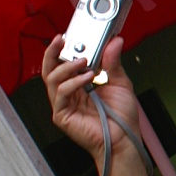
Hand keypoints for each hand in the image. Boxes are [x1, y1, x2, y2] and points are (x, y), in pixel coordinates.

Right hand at [42, 35, 139, 166]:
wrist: (124, 140)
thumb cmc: (121, 118)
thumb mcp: (120, 83)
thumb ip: (113, 62)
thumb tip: (115, 41)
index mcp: (79, 85)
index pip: (63, 63)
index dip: (63, 48)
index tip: (68, 35)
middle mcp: (69, 93)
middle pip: (50, 68)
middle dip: (53, 51)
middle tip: (63, 40)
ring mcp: (64, 104)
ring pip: (52, 78)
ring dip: (66, 66)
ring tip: (83, 61)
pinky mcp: (62, 115)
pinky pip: (60, 93)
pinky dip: (72, 82)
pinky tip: (86, 78)